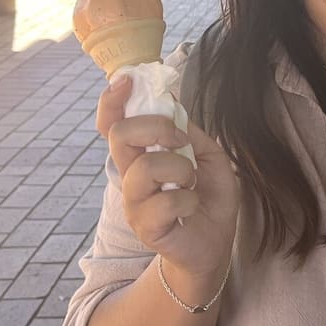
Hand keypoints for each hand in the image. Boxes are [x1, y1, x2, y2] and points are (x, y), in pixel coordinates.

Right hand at [96, 76, 239, 283]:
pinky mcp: (145, 226)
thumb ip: (189, 131)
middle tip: (180, 142)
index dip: (112, 101)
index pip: (112, 124)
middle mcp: (131, 176)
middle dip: (156, 127)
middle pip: (120, 135)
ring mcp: (135, 202)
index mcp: (142, 155)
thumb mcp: (208, 155)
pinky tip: (192, 207)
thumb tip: (171, 102)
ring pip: (146, 167)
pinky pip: (167, 201)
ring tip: (191, 183)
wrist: (214, 243)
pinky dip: (189, 200)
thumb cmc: (208, 198)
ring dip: (180, 169)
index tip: (126, 81)